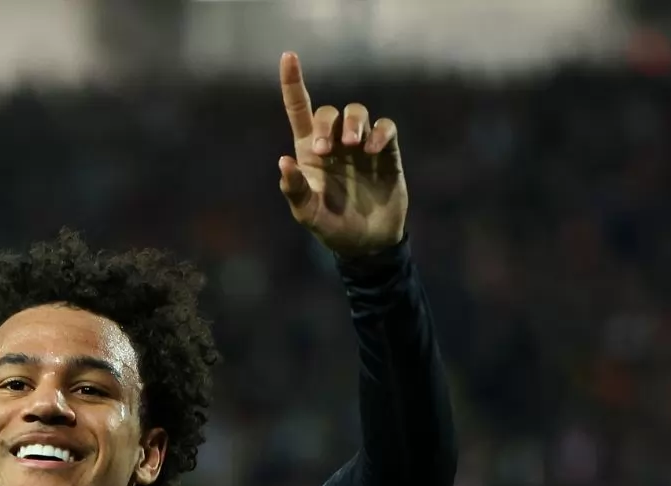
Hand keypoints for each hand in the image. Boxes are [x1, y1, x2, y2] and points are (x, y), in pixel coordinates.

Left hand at [277, 53, 407, 258]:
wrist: (367, 244)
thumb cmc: (332, 228)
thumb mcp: (308, 215)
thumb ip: (294, 190)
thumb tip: (284, 161)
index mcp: (309, 153)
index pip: (299, 110)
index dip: (293, 83)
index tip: (288, 56)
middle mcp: (334, 144)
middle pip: (328, 112)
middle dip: (327, 123)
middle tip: (327, 149)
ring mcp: (361, 147)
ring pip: (357, 113)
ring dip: (354, 123)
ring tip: (355, 146)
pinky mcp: (387, 154)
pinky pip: (385, 127)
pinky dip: (381, 132)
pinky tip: (375, 149)